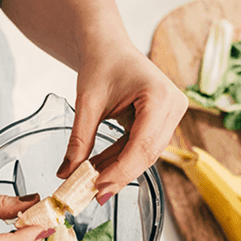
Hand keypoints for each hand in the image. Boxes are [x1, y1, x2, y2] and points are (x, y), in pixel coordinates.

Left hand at [56, 41, 187, 201]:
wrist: (107, 45)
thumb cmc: (101, 63)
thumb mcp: (86, 103)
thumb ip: (79, 141)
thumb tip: (66, 174)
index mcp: (159, 95)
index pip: (143, 144)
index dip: (121, 170)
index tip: (98, 187)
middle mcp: (173, 105)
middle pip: (147, 154)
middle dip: (119, 175)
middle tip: (94, 194)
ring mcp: (171, 114)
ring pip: (146, 155)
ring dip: (119, 169)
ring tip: (92, 182)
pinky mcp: (163, 121)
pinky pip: (142, 148)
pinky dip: (121, 159)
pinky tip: (101, 169)